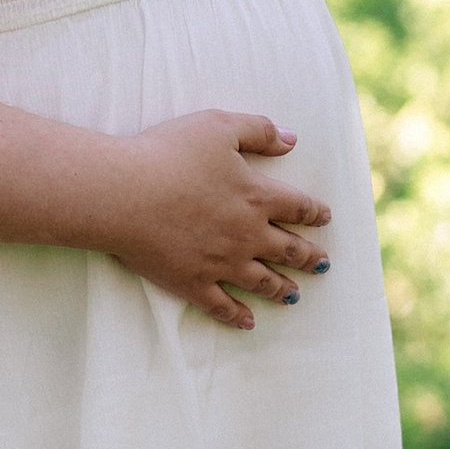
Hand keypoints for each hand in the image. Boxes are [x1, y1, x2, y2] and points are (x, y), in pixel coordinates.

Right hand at [89, 110, 332, 331]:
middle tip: (322, 264)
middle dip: (308, 257)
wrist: (125, 193)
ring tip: (294, 295)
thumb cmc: (169, 153)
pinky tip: (248, 322)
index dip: (314, 212)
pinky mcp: (193, 282)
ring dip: (282, 289)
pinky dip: (238, 316)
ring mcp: (222, 263)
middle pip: (288, 249)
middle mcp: (247, 234)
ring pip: (263, 281)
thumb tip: (291, 140)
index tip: (324, 218)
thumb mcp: (219, 126)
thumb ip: (259, 131)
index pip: (297, 206)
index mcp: (256, 196)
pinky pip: (223, 306)